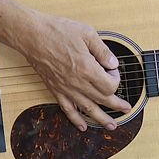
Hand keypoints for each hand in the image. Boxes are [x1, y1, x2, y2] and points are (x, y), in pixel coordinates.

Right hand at [21, 13, 131, 131]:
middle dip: (117, 105)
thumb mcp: (87, 33)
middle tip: (126, 108)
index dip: (116, 79)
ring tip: (112, 125)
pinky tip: (82, 126)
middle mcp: (78, 83)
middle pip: (103, 100)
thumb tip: (114, 64)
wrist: (32, 36)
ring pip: (88, 109)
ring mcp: (66, 88)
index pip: (110, 85)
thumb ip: (102, 51)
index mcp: (87, 69)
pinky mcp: (56, 90)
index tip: (113, 71)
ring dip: (102, 119)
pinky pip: (68, 109)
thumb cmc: (57, 31)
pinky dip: (76, 120)